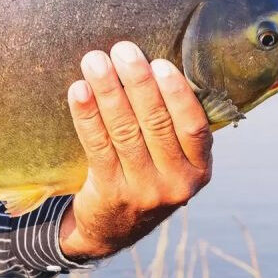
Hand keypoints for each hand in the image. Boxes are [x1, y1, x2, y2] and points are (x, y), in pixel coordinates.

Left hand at [59, 41, 212, 260]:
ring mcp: (144, 191)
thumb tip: (150, 63)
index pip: (193, 126)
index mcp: (199, 168)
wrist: (113, 228)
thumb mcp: (171, 160)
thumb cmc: (144, 174)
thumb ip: (171, 124)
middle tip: (122, 49)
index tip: (159, 62)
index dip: (177, 93)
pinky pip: (97, 145)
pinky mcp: (110, 193)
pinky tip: (78, 91)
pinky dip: (87, 115)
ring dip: (108, 91)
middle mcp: (177, 183)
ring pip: (125, 131)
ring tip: (95, 61)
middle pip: (156, 123)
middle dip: (137, 81)